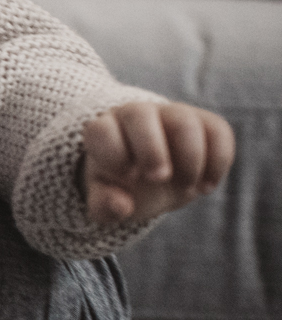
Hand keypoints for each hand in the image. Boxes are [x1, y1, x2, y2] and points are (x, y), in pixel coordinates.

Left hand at [82, 100, 234, 222]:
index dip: (114, 155)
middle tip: (158, 179)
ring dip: (189, 160)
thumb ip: (104, 204)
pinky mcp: (205, 123)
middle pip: (140, 114)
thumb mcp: (108, 200)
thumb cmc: (125, 187)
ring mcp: (171, 114)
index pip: (101, 130)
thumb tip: (120, 206)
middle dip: (151, 150)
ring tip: (186, 187)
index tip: (128, 178)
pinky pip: (218, 130)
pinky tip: (206, 186)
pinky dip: (217, 162)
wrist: (155, 179)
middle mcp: (136, 115)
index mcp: (104, 130)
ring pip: (184, 121)